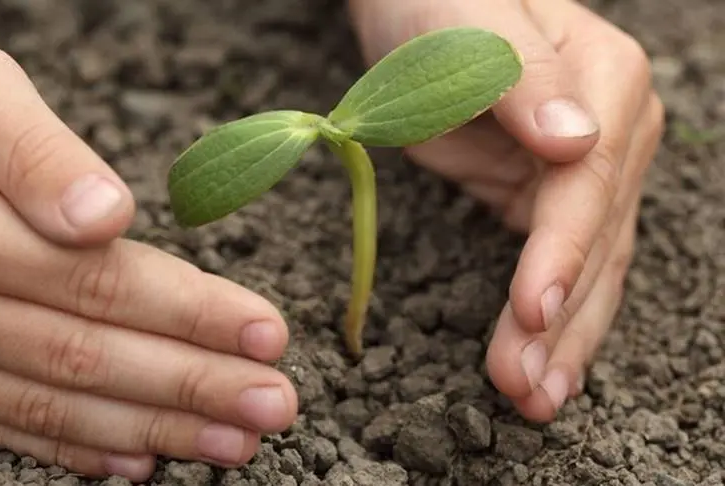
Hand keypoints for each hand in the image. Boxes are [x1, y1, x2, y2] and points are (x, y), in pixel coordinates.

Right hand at [0, 36, 296, 481]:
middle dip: (196, 387)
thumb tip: (106, 214)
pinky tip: (136, 464)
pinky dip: (75, 451)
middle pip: (96, 358)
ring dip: (155, 430)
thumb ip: (31, 151)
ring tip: (234, 445)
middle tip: (276, 408)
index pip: (107, 286)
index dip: (196, 315)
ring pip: (60, 405)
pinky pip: (3, 423)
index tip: (270, 335)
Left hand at [349, 0, 663, 419]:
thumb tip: (577, 141)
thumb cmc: (439, 3)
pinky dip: (549, 318)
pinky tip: (539, 364)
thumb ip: (522, 81)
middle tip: (524, 389)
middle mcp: (611, 132)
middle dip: (560, 319)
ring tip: (534, 400)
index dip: (561, 253)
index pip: (586, 185)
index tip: (531, 313)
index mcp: (605, 82)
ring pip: (587, 268)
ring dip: (563, 339)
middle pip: (595, 240)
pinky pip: (558, 266)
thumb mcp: (471, 25)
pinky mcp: (546, 196)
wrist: (418, 3)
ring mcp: (585, 170)